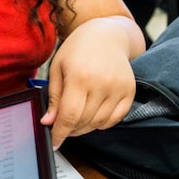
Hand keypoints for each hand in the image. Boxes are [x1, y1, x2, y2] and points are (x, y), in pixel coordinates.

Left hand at [42, 20, 135, 148]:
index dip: (60, 133)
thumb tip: (48, 122)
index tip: (54, 143)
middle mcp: (102, 84)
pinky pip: (115, 119)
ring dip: (85, 128)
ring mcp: (118, 88)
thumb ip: (53, 96)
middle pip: (84, 122)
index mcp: (80, 77)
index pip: (69, 116)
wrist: (107, 35)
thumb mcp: (58, 67)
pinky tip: (93, 114)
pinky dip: (102, 123)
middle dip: (70, 130)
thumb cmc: (78, 49)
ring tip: (77, 119)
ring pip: (99, 123)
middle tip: (63, 127)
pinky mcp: (130, 91)